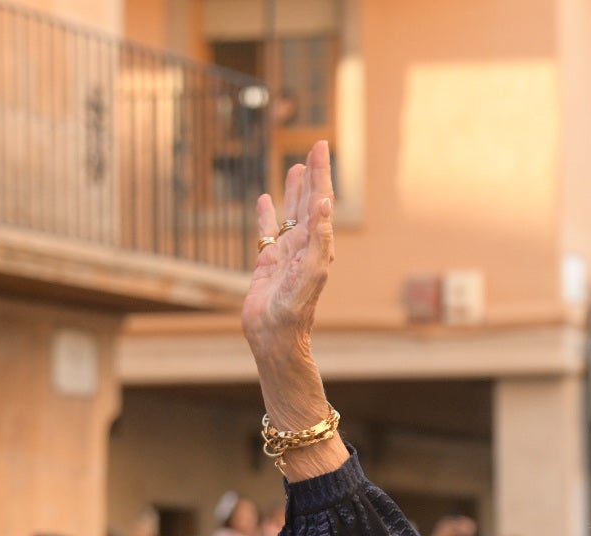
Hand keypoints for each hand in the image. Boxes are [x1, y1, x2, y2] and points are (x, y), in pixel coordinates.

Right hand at [243, 141, 335, 366]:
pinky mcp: (269, 263)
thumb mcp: (311, 270)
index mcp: (318, 244)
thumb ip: (319, 237)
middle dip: (312, 175)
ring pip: (291, 213)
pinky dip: (266, 215)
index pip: (322, 200)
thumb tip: (325, 203)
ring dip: (294, 191)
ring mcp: (287, 253)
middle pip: (310, 201)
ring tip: (295, 168)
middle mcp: (306, 245)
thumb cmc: (296, 307)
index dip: (321, 173)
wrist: (275, 334)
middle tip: (314, 148)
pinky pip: (268, 231)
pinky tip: (265, 199)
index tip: (320, 145)